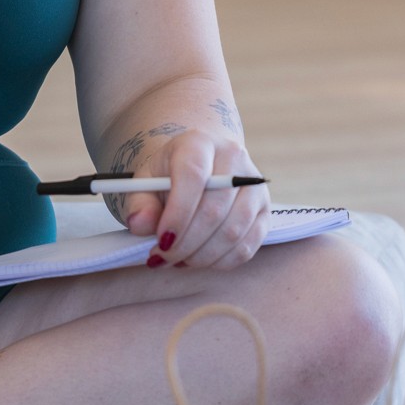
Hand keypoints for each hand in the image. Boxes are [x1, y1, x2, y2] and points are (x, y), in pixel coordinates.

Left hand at [119, 132, 271, 271]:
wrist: (200, 168)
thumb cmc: (169, 177)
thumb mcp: (146, 182)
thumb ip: (140, 203)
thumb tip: (139, 224)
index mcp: (199, 143)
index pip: (193, 176)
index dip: (178, 213)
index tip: (161, 241)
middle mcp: (233, 158)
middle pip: (214, 209)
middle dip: (186, 243)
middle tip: (164, 257)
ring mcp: (254, 185)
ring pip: (233, 231)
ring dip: (202, 255)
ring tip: (178, 259)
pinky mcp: (265, 211)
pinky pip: (247, 246)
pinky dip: (220, 261)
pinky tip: (199, 259)